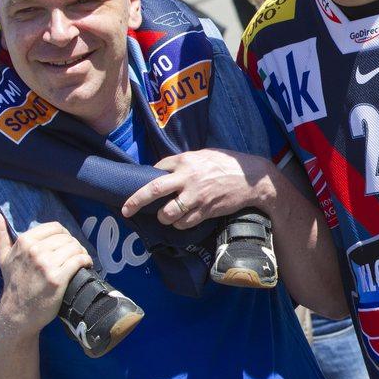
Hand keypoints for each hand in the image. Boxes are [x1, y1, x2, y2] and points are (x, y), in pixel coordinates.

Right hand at [0, 210, 92, 338]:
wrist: (17, 313)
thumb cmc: (13, 283)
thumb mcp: (3, 257)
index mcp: (24, 242)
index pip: (56, 227)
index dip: (64, 236)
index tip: (65, 246)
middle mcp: (35, 251)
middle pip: (67, 238)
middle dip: (73, 246)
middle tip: (74, 255)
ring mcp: (46, 265)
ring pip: (75, 248)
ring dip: (81, 254)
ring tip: (80, 261)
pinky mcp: (57, 279)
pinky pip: (79, 260)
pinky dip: (86, 262)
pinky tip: (85, 266)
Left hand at [121, 149, 276, 228]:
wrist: (253, 179)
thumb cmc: (228, 164)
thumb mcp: (205, 155)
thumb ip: (186, 162)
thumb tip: (166, 170)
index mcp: (187, 160)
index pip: (157, 169)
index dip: (149, 177)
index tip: (147, 185)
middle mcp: (188, 178)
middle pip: (154, 190)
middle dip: (136, 201)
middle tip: (126, 209)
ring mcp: (196, 196)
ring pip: (168, 213)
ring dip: (164, 217)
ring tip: (167, 215)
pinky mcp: (206, 210)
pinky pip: (184, 223)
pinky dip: (180, 224)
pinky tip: (184, 220)